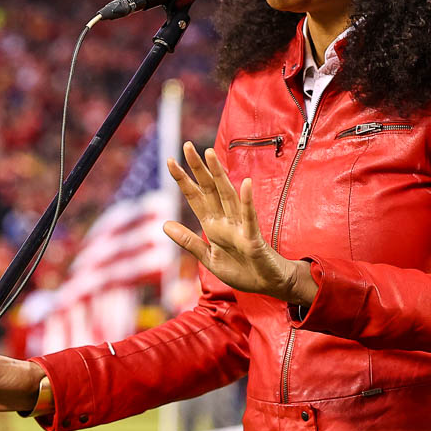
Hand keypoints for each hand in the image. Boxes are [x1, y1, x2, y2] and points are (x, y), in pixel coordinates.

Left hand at [163, 141, 313, 303]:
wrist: (267, 284)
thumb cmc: (241, 270)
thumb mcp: (208, 258)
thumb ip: (188, 241)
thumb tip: (163, 224)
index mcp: (212, 225)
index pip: (195, 197)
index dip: (182, 180)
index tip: (169, 161)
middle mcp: (225, 220)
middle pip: (209, 189)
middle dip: (198, 169)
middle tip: (187, 146)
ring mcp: (239, 226)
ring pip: (227, 196)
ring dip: (219, 175)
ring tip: (210, 155)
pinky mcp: (253, 238)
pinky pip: (250, 217)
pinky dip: (247, 201)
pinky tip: (245, 184)